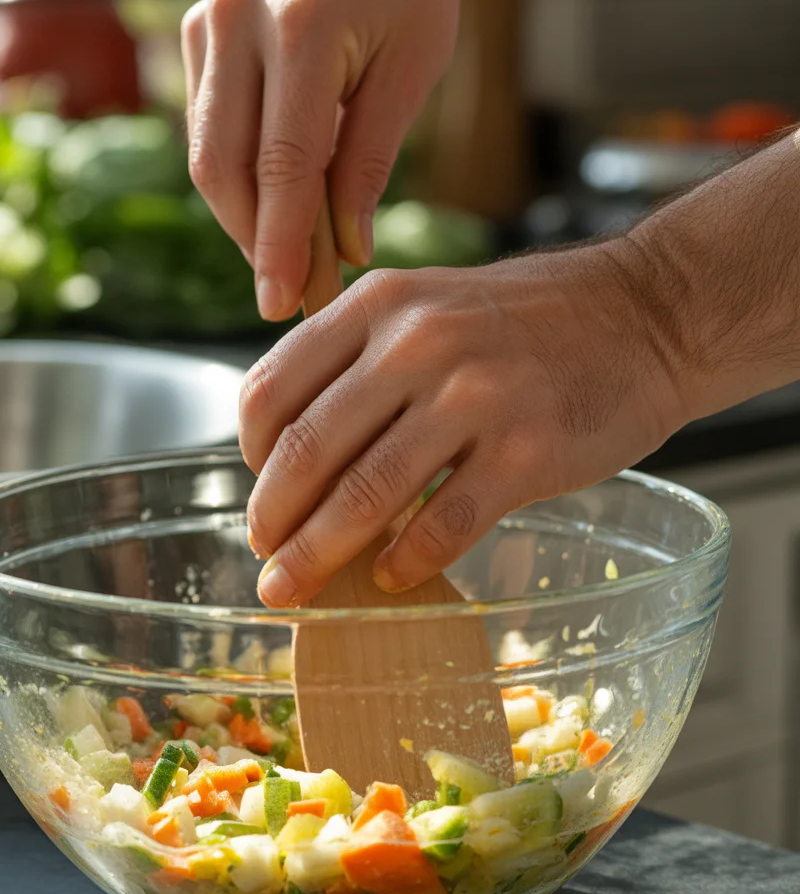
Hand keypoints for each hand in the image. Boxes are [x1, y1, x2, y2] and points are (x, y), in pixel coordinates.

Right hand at [181, 0, 484, 321]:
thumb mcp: (411, 75)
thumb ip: (370, 164)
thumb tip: (345, 252)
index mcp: (301, 26)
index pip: (282, 163)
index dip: (281, 243)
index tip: (285, 303)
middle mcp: (236, 20)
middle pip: (224, 167)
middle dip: (257, 242)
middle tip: (294, 297)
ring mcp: (206, 24)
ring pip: (207, 157)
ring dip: (246, 219)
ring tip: (293, 261)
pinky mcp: (196, 36)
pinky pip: (207, 132)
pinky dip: (240, 181)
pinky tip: (278, 209)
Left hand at [240, 243, 685, 606]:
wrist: (644, 314)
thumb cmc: (526, 320)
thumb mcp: (428, 304)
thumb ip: (360, 361)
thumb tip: (295, 452)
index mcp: (379, 305)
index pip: (274, 387)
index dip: (250, 454)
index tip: (259, 493)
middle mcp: (418, 343)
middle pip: (310, 449)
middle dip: (274, 519)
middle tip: (263, 560)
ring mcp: (476, 395)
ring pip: (367, 492)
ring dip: (319, 554)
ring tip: (294, 588)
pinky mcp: (528, 449)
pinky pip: (447, 522)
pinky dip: (408, 559)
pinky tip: (391, 577)